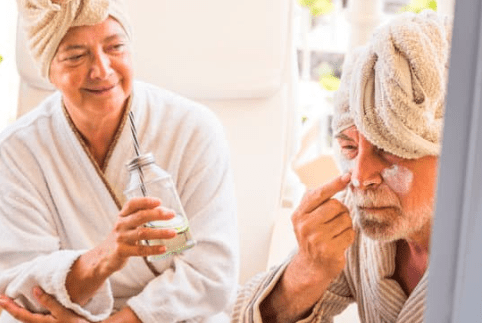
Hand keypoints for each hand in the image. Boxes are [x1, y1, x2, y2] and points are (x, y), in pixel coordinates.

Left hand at [0, 287, 88, 322]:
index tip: (1, 299)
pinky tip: (27, 306)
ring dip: (16, 309)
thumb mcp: (63, 311)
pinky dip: (25, 310)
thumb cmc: (75, 322)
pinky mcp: (47, 322)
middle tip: (1, 298)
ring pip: (25, 317)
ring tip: (10, 301)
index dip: (10, 306)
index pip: (21, 314)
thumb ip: (48, 302)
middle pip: (20, 316)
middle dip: (10, 307)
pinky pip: (32, 316)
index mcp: (40, 322)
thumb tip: (35, 290)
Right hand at [65, 197, 176, 304]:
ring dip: (160, 232)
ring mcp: (121, 238)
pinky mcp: (122, 251)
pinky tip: (164, 248)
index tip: (159, 201)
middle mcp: (121, 224)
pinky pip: (140, 250)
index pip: (132, 203)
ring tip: (173, 232)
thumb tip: (167, 213)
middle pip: (140, 216)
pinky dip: (153, 249)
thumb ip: (141, 217)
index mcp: (123, 215)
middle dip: (157, 214)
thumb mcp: (127, 224)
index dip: (145, 201)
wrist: (104, 256)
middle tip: (172, 214)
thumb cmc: (123, 237)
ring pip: (142, 233)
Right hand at [259, 173, 354, 321]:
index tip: (347, 176)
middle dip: (341, 211)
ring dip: (346, 225)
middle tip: (335, 220)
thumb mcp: (307, 217)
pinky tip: (339, 242)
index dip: (335, 183)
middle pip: (336, 205)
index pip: (319, 194)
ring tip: (336, 232)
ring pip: (345, 219)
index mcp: (299, 214)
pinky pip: (350, 234)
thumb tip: (343, 179)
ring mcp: (316, 239)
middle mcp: (305, 225)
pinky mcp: (328, 251)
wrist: (311, 266)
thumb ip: (318, 199)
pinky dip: (349, 237)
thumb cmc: (314, 235)